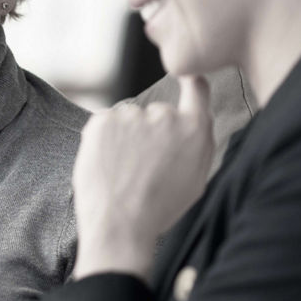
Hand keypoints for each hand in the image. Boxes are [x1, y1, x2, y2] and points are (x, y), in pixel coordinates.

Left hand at [71, 75, 214, 278]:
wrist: (120, 224)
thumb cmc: (160, 208)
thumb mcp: (196, 179)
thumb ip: (197, 144)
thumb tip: (194, 121)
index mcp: (195, 129)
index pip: (197, 90)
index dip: (190, 82)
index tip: (186, 76)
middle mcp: (165, 114)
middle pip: (157, 113)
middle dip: (150, 133)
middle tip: (142, 166)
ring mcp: (132, 115)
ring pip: (128, 120)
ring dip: (125, 137)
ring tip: (123, 171)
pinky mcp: (103, 119)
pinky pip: (105, 124)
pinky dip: (104, 140)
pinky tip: (108, 165)